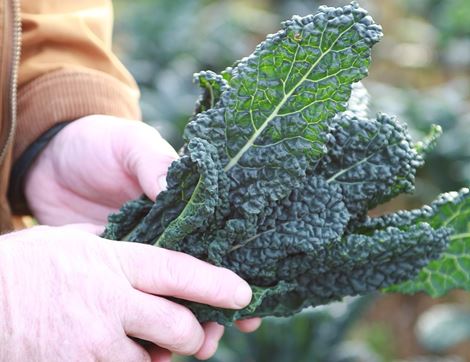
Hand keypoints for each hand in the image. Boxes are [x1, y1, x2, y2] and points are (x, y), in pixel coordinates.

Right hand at [0, 225, 254, 360]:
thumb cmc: (25, 265)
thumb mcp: (73, 241)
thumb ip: (116, 250)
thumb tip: (152, 253)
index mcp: (112, 261)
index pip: (178, 271)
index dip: (216, 284)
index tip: (243, 294)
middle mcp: (108, 301)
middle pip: (178, 326)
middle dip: (191, 334)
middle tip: (190, 333)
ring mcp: (91, 342)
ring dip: (152, 358)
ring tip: (132, 342)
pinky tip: (107, 354)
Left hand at [22, 115, 261, 354]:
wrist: (49, 160)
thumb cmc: (97, 145)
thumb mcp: (130, 144)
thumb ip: (153, 162)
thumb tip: (172, 186)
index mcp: (180, 206)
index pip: (213, 243)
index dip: (231, 272)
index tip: (249, 300)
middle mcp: (166, 235)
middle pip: (196, 279)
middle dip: (214, 309)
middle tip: (222, 333)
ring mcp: (138, 256)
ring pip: (168, 297)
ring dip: (184, 324)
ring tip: (196, 347)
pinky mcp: (112, 269)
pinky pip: (132, 301)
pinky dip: (144, 326)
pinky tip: (155, 347)